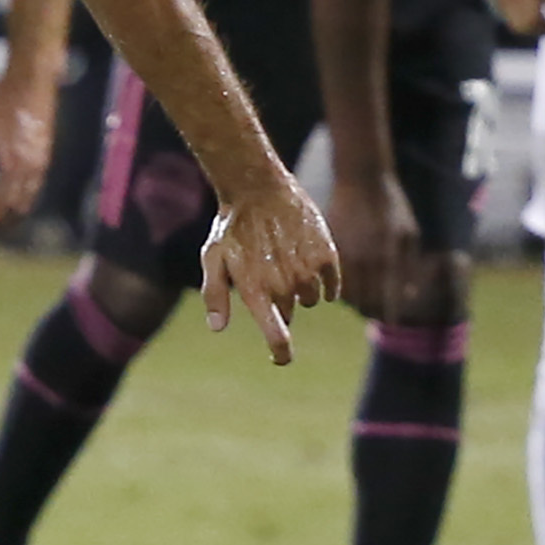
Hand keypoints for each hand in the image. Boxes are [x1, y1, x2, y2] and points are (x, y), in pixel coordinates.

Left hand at [0, 73, 57, 231]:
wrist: (32, 81)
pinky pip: (33, 184)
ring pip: (29, 198)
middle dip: (3, 218)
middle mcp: (33, 170)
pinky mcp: (46, 155)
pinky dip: (19, 191)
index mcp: (15, 166)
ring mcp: (43, 163)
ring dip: (11, 205)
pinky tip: (3, 180)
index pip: (2, 206)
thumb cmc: (2, 102)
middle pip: (20, 208)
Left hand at [200, 178, 338, 364]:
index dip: (281, 353)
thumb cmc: (232, 225)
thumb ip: (214, 295)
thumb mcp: (213, 258)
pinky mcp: (326, 255)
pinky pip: (332, 283)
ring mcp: (307, 271)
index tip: (281, 358)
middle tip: (268, 276)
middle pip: (289, 314)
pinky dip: (324, 282)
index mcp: (256, 291)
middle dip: (280, 304)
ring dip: (300, 289)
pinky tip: (311, 266)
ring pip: (310, 298)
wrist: (258, 186)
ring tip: (285, 261)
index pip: (276, 336)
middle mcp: (284, 285)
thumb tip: (217, 327)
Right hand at [324, 173, 419, 321]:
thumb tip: (410, 296)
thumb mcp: (408, 233)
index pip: (388, 295)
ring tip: (362, 303)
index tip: (393, 322)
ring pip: (347, 290)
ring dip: (355, 301)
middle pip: (367, 298)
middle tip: (377, 314)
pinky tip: (347, 287)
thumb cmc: (390, 206)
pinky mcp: (330, 246)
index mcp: (388, 254)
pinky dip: (340, 286)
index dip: (390, 312)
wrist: (361, 178)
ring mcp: (346, 252)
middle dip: (373, 309)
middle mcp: (366, 257)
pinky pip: (333, 275)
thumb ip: (410, 265)